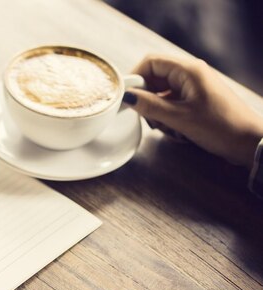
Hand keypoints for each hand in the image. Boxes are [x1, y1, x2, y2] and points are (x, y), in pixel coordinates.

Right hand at [125, 54, 262, 168]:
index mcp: (188, 70)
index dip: (134, 77)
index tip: (125, 97)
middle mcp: (190, 73)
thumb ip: (150, 106)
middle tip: (147, 117)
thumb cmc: (219, 127)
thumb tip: (127, 97)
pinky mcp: (196, 99)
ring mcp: (194, 86)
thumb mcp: (180, 118)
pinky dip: (166, 113)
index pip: (150, 62)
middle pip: (154, 77)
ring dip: (155, 109)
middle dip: (145, 97)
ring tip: (164, 126)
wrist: (249, 142)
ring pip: (161, 91)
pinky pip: (171, 101)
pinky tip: (172, 128)